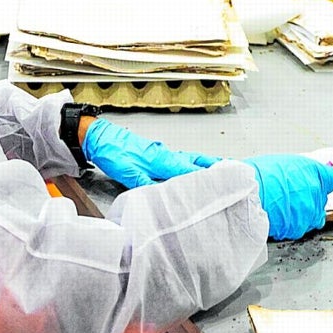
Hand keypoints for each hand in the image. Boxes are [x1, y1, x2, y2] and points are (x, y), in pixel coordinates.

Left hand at [82, 119, 219, 188]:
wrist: (99, 136)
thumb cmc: (111, 151)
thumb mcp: (125, 171)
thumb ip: (144, 183)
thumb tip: (160, 196)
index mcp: (161, 158)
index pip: (188, 171)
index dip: (204, 180)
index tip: (220, 187)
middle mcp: (165, 154)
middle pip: (194, 164)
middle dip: (212, 171)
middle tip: (232, 176)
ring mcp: (163, 152)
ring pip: (189, 159)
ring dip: (205, 166)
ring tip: (222, 170)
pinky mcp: (157, 153)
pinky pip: (181, 159)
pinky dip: (193, 164)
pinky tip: (194, 168)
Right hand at [243, 155, 332, 240]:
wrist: (249, 196)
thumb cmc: (260, 175)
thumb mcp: (282, 161)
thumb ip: (299, 170)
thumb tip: (303, 175)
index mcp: (315, 173)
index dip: (326, 181)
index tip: (322, 182)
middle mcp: (317, 193)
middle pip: (322, 199)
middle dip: (310, 198)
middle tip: (291, 195)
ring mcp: (309, 212)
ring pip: (312, 216)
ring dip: (302, 213)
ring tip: (282, 206)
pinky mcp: (299, 228)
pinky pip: (298, 227)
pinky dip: (290, 223)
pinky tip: (277, 215)